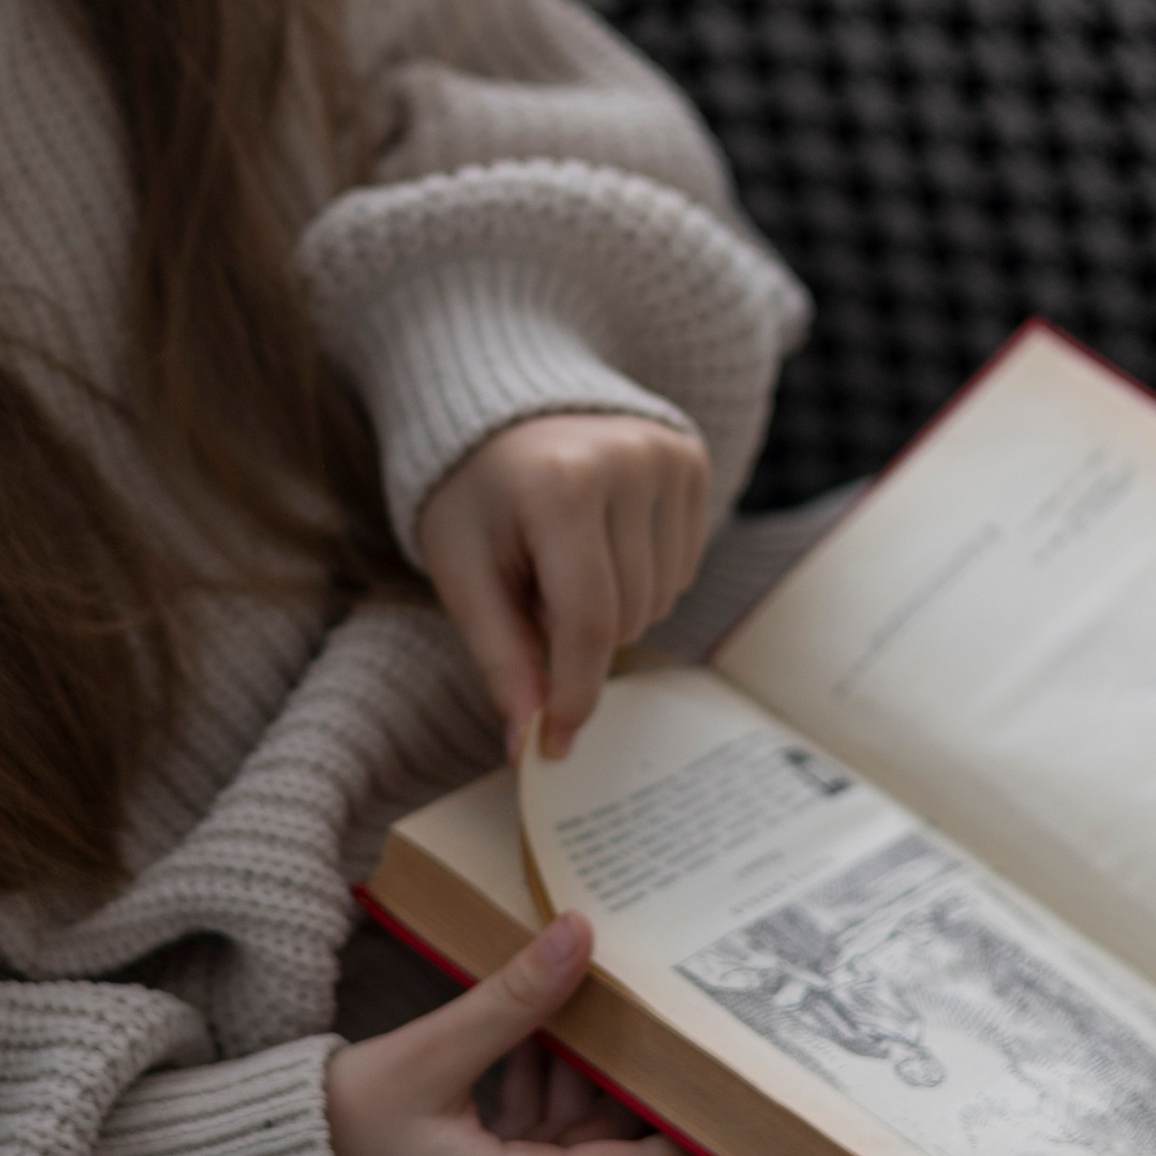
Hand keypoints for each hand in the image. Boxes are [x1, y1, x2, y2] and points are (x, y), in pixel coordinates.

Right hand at [325, 911, 701, 1155]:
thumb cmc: (335, 1128)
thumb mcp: (429, 1053)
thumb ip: (513, 1000)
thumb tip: (582, 936)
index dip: (696, 1128)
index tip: (735, 1079)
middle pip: (605, 1148)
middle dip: (623, 1074)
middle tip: (659, 1003)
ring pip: (569, 1140)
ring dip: (575, 1075)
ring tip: (591, 997)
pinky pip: (534, 1146)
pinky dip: (537, 1093)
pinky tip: (533, 1033)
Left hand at [419, 411, 711, 754]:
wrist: (500, 410)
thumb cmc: (473, 497)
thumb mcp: (465, 575)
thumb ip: (501, 658)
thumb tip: (527, 744)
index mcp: (559, 486)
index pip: (587, 621)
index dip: (573, 693)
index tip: (554, 744)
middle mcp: (626, 461)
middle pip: (627, 617)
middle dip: (577, 636)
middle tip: (532, 590)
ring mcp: (666, 456)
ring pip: (660, 599)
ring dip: (611, 608)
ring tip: (563, 561)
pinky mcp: (690, 458)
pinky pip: (682, 567)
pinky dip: (640, 577)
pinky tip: (601, 542)